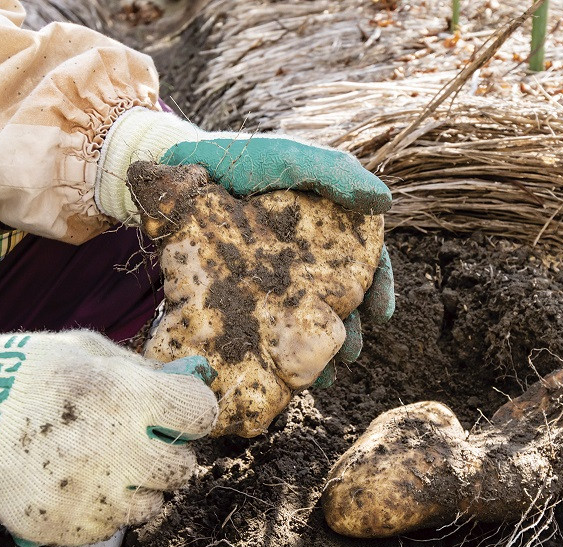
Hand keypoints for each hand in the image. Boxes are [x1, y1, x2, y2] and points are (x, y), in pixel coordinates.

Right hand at [0, 328, 217, 546]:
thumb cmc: (29, 371)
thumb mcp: (90, 350)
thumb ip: (146, 372)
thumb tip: (195, 383)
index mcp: (125, 397)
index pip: (201, 415)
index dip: (190, 410)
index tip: (175, 409)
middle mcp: (113, 449)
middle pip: (183, 468)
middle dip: (168, 453)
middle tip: (137, 440)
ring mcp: (87, 494)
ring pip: (152, 506)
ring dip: (139, 486)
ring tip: (105, 462)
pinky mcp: (62, 527)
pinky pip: (110, 528)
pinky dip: (103, 509)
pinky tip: (76, 480)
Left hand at [97, 107, 395, 387]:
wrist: (175, 166)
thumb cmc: (240, 158)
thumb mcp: (293, 159)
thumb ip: (337, 174)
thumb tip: (386, 203)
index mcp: (326, 222)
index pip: (365, 257)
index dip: (378, 286)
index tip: (381, 314)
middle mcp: (303, 252)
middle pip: (340, 296)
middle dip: (350, 328)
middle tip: (350, 353)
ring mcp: (271, 274)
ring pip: (304, 316)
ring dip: (319, 347)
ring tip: (323, 371)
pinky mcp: (239, 290)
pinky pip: (265, 324)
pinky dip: (278, 348)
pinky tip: (283, 368)